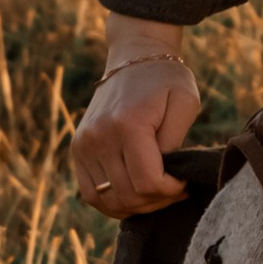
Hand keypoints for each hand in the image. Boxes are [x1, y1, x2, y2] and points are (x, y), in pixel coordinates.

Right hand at [71, 16, 199, 216]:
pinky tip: (133, 195)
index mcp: (128, 124)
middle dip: (157, 201)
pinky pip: (90, 194)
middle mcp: (100, 137)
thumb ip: (176, 143)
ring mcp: (84, 145)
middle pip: (129, 195)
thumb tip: (166, 176)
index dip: (171, 191)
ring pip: (108, 200)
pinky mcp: (77, 149)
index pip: (148, 182)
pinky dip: (112, 202)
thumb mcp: (185, 103)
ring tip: (155, 193)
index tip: (183, 181)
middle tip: (174, 189)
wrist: (132, 58)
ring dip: (136, 206)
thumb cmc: (166, 80)